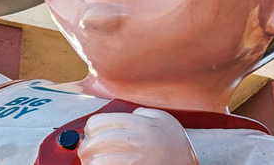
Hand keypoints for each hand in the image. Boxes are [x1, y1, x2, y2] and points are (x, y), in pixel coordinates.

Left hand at [78, 108, 198, 164]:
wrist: (188, 164)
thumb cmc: (175, 144)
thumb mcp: (161, 118)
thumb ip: (141, 113)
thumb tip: (124, 115)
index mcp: (138, 123)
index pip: (98, 123)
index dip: (91, 129)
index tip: (91, 134)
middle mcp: (135, 140)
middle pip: (95, 142)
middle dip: (86, 148)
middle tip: (86, 151)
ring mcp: (135, 160)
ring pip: (97, 160)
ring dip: (91, 162)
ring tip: (93, 162)